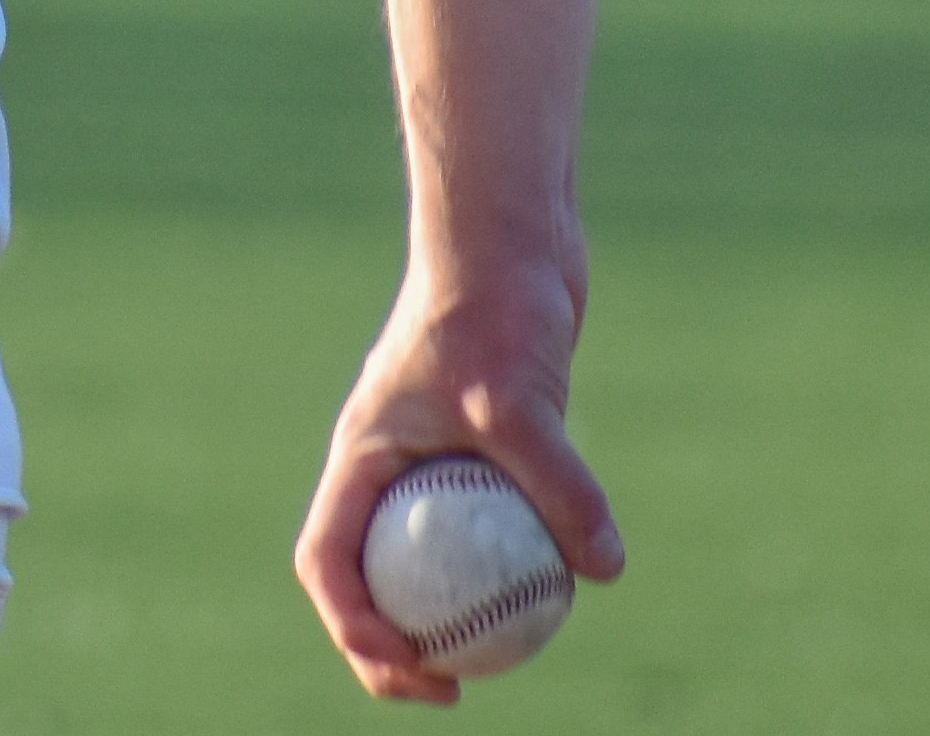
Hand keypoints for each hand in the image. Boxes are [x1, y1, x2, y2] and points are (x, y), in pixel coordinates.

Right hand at [295, 252, 623, 704]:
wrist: (511, 239)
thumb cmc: (490, 308)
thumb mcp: (516, 402)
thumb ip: (555, 484)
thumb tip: (601, 571)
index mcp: (362, 458)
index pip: (328, 561)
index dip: (354, 629)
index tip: (411, 668)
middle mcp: (389, 467)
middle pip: (371, 576)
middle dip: (396, 647)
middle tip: (455, 690)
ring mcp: (436, 459)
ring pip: (432, 556)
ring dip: (456, 612)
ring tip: (509, 656)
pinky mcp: (486, 448)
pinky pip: (491, 525)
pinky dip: (514, 564)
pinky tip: (568, 581)